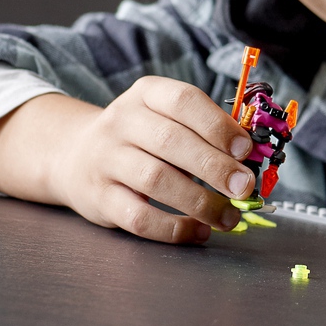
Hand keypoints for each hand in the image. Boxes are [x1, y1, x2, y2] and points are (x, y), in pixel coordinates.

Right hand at [0, 77, 257, 243]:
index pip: (183, 101)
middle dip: (214, 167)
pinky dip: (173, 228)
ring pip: (155, 180)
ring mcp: (106, 160)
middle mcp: (122, 122)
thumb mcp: (165, 117)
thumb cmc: (140, 136)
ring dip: (199, 202)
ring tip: (229, 216)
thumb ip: (205, 130)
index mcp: (146, 94)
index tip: (245, 149)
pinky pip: (138, 217)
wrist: (73, 155)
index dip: (217, 124)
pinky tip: (198, 231)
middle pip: (171, 142)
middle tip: (245, 187)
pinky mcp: (99, 199)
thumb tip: (252, 159)